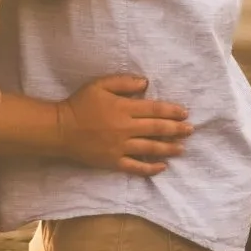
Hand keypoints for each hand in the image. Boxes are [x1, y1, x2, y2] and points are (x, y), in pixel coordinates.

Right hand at [57, 75, 191, 174]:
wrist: (60, 129)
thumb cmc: (80, 104)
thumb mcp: (100, 85)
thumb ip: (124, 82)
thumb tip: (146, 84)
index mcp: (124, 108)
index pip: (155, 109)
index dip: (172, 111)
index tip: (185, 113)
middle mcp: (126, 128)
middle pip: (157, 129)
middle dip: (176, 129)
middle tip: (191, 130)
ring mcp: (120, 147)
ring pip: (150, 148)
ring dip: (169, 148)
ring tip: (182, 148)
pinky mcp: (113, 162)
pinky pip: (136, 167)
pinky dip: (150, 168)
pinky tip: (162, 167)